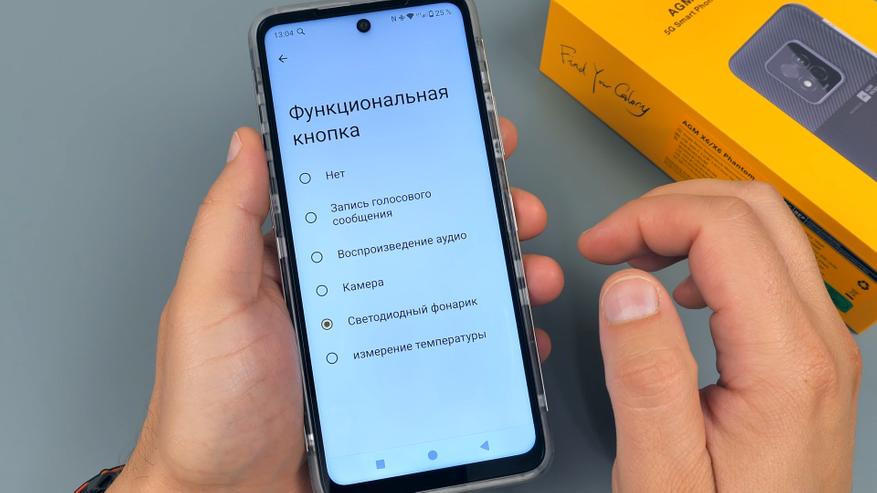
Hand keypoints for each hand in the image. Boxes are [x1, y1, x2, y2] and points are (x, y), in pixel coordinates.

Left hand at [108, 118, 562, 492]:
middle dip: (485, 214)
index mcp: (306, 264)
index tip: (466, 139)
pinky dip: (497, 338)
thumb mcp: (209, 303)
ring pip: (454, 291)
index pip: (372, 193)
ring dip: (505, 272)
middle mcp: (349, 295)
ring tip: (533, 271)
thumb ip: (228, 223)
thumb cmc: (207, 409)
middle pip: (428, 238)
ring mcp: (379, 341)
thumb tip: (247, 145)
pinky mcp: (400, 386)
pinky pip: (458, 351)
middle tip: (518, 207)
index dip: (422, 163)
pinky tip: (519, 332)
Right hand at [579, 180, 860, 492]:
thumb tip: (627, 287)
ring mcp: (818, 345)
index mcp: (786, 363)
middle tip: (613, 240)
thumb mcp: (662, 469)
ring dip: (691, 224)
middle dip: (670, 207)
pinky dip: (712, 254)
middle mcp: (817, 342)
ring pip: (765, 230)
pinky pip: (768, 267)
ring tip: (635, 256)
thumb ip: (646, 374)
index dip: (650, 218)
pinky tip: (675, 289)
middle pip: (755, 211)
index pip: (726, 231)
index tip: (600, 246)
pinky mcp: (805, 354)